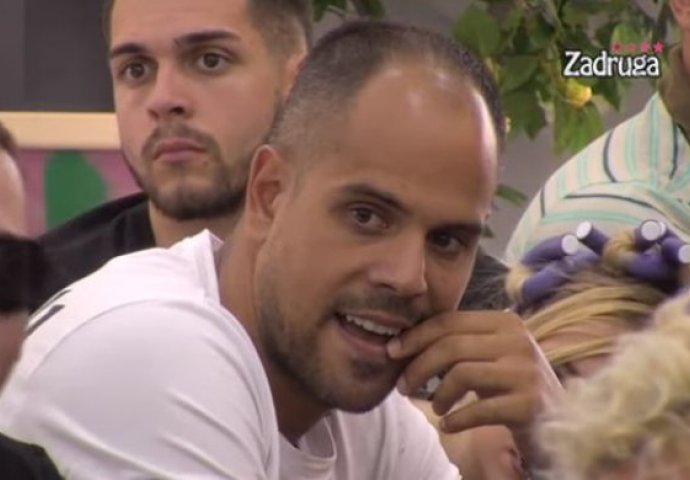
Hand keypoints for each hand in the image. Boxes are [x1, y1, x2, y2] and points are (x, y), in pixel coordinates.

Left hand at [387, 310, 561, 461]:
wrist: (556, 420)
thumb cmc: (510, 384)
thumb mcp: (488, 355)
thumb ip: (458, 343)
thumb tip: (402, 343)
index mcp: (505, 322)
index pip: (450, 321)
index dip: (416, 336)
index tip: (392, 351)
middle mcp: (518, 341)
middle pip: (451, 346)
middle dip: (418, 366)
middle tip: (403, 385)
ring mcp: (525, 371)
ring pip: (461, 373)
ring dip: (438, 394)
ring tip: (436, 407)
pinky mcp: (529, 403)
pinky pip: (478, 409)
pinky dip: (456, 419)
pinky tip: (449, 424)